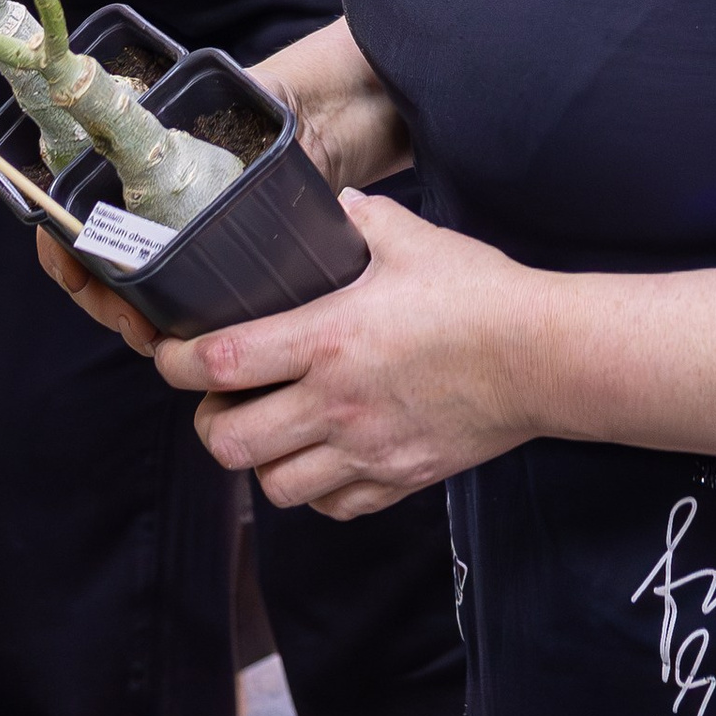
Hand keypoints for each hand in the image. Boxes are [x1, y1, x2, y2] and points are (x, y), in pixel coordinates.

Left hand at [43, 196, 550, 516]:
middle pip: (230, 442)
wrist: (545, 357)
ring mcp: (367, 450)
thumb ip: (362, 221)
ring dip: (260, 461)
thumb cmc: (481, 296)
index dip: (177, 362)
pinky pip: (334, 506)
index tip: (171, 352)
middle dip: (210, 421)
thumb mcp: (413, 240)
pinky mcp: (400, 479)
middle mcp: (337, 404)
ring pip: (275, 486)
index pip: (222, 363)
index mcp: (328, 339)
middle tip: (221, 398)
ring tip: (271, 430)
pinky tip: (323, 457)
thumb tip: (338, 208)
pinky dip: (316, 489)